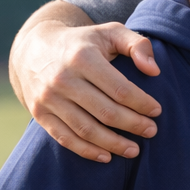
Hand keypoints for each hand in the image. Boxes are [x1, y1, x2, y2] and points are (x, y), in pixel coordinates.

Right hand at [15, 14, 160, 162]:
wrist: (32, 50)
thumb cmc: (82, 43)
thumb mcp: (109, 32)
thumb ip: (137, 44)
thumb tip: (154, 71)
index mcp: (83, 57)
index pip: (120, 89)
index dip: (142, 103)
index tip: (157, 111)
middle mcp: (63, 78)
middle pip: (106, 112)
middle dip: (133, 125)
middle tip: (151, 131)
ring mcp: (48, 98)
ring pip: (86, 129)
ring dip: (113, 144)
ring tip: (134, 150)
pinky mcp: (39, 113)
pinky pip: (65, 138)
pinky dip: (87, 151)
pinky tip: (106, 157)